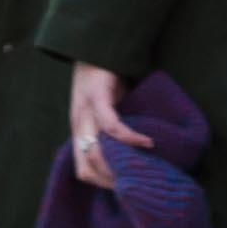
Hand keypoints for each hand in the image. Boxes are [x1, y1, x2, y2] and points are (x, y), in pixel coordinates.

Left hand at [69, 62, 151, 190]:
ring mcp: (85, 112)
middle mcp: (79, 125)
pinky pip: (111, 125)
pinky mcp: (97, 97)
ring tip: (142, 166)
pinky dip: (130, 137)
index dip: (103, 183)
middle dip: (112, 180)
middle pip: (86, 168)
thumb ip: (113, 128)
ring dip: (119, 164)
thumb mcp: (107, 108)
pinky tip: (147, 142)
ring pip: (95, 151)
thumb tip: (135, 151)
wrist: (96, 43)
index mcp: (79, 131)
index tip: (127, 184)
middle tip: (137, 182)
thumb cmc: (105, 76)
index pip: (83, 171)